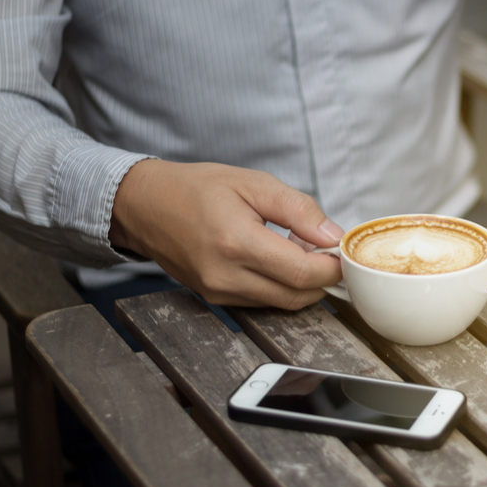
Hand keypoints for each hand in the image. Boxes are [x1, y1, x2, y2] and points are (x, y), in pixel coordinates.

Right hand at [109, 160, 342, 308]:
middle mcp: (226, 276)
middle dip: (322, 277)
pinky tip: (275, 259)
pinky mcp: (215, 299)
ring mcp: (219, 292)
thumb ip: (299, 210)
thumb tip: (333, 236)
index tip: (343, 251)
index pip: (303, 273)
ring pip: (283, 303)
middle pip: (298, 296)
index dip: (332, 267)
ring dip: (302, 283)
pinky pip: (263, 302)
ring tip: (295, 248)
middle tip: (324, 248)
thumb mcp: (253, 183)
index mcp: (237, 243)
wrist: (144, 206)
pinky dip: (280, 285)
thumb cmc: (196, 188)